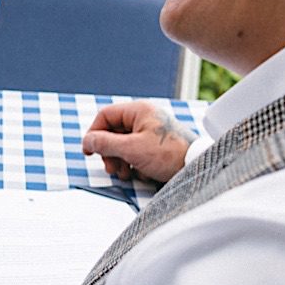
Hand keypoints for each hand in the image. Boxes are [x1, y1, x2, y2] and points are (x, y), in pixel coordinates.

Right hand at [81, 100, 196, 182]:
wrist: (197, 167)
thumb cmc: (170, 154)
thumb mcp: (132, 149)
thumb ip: (106, 144)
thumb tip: (87, 141)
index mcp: (139, 110)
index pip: (105, 116)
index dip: (94, 133)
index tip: (89, 151)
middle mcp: (144, 117)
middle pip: (113, 132)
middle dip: (109, 153)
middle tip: (111, 168)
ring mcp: (150, 131)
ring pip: (123, 144)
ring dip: (120, 161)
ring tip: (126, 174)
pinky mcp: (156, 145)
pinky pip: (135, 152)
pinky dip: (134, 164)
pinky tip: (140, 173)